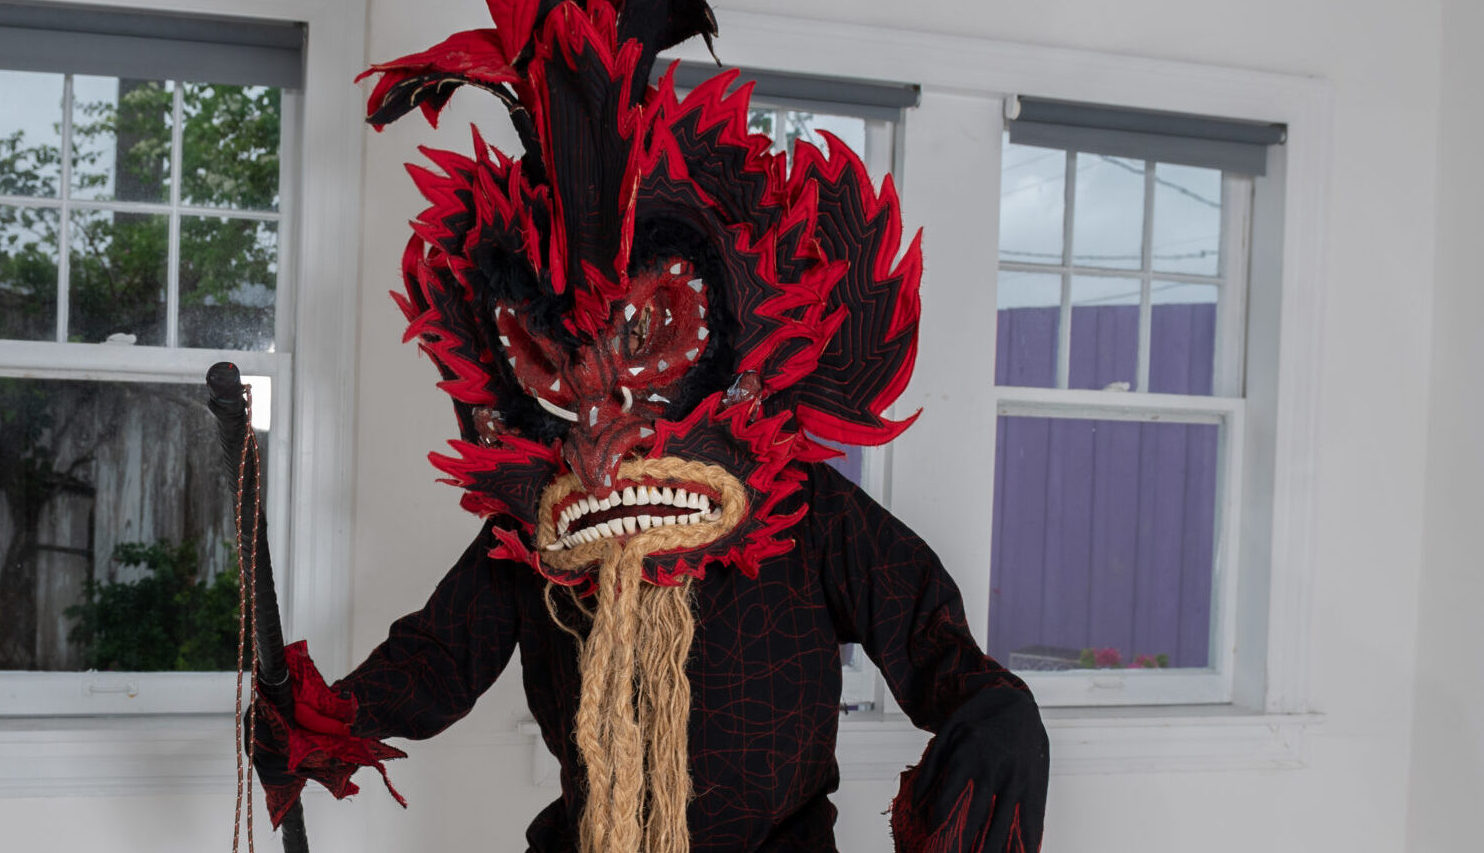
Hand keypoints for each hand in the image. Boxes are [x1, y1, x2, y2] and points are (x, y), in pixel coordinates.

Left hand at [891, 689, 1048, 852]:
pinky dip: (1025, 846)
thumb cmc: (976, 720)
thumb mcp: (947, 733)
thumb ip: (931, 768)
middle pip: (975, 823)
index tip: (930, 846)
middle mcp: (993, 773)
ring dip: (992, 851)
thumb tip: (915, 804)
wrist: (1018, 703)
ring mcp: (1017, 783)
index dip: (938, 832)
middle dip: (962, 848)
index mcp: (967, 758)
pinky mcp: (1036, 789)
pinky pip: (1030, 824)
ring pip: (1003, 829)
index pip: (948, 805)